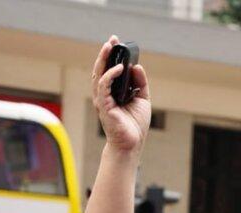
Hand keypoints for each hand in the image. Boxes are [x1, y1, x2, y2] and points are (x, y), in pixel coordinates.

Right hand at [92, 36, 151, 154]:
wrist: (132, 144)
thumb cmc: (135, 125)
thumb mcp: (142, 99)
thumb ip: (140, 83)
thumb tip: (137, 66)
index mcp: (112, 93)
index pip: (108, 70)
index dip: (111, 56)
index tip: (116, 42)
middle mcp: (105, 95)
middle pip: (101, 69)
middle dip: (105, 53)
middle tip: (112, 40)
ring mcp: (102, 100)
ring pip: (99, 75)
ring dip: (103, 60)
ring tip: (110, 46)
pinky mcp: (104, 106)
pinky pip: (104, 86)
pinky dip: (110, 75)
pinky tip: (119, 68)